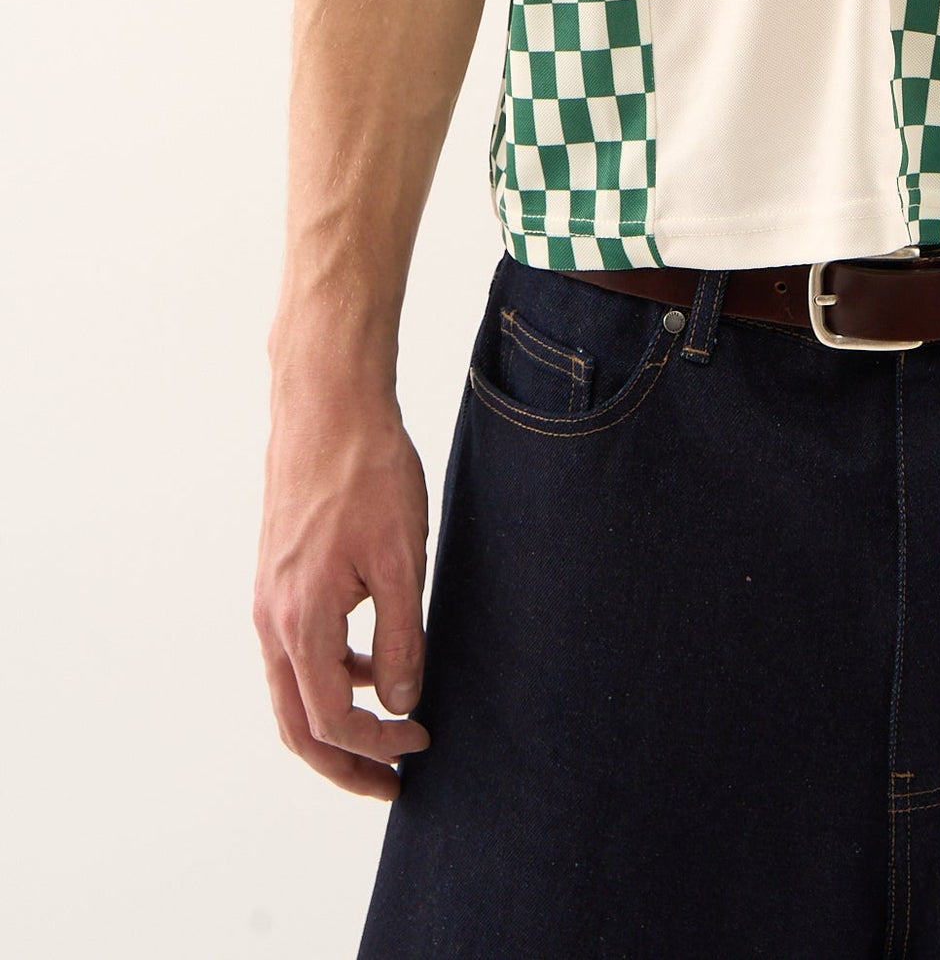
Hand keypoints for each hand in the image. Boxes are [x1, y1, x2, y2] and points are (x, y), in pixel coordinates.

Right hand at [253, 354, 432, 797]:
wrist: (327, 403)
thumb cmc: (369, 471)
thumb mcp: (403, 558)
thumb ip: (402, 638)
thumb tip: (404, 703)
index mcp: (300, 621)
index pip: (331, 720)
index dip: (377, 745)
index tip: (422, 744)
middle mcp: (272, 619)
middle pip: (297, 724)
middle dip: (342, 763)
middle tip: (388, 785)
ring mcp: (268, 599)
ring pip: (292, 689)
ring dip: (336, 722)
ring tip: (390, 729)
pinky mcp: (277, 578)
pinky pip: (295, 650)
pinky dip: (331, 675)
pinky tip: (376, 662)